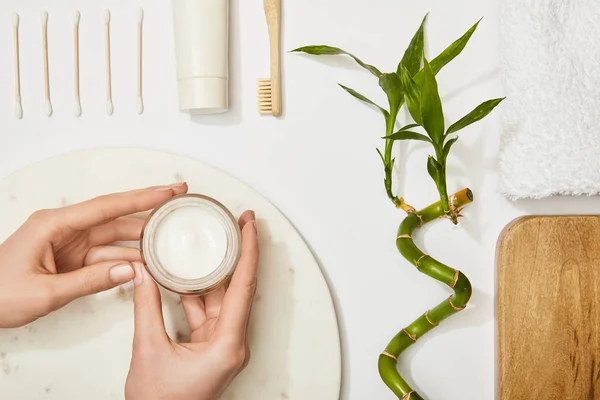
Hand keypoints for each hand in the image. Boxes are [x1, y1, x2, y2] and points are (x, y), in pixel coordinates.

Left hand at [0, 183, 187, 327]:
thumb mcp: (46, 292)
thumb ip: (89, 281)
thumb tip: (128, 270)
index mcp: (53, 225)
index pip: (107, 206)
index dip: (141, 198)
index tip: (166, 191)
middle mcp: (64, 229)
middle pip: (115, 217)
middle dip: (148, 211)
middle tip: (177, 203)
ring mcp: (69, 243)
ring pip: (114, 237)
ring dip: (139, 241)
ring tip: (168, 238)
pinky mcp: (71, 258)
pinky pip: (105, 254)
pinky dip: (125, 259)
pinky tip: (144, 262)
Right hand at [125, 211, 258, 399]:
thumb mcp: (149, 351)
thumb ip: (146, 308)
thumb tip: (142, 274)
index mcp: (228, 344)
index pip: (244, 287)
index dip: (249, 252)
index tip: (250, 226)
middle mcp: (232, 341)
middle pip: (240, 287)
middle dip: (240, 252)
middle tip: (239, 221)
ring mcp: (223, 343)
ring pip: (222, 297)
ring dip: (218, 270)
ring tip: (215, 239)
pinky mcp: (211, 344)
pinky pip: (208, 309)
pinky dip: (198, 290)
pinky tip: (188, 272)